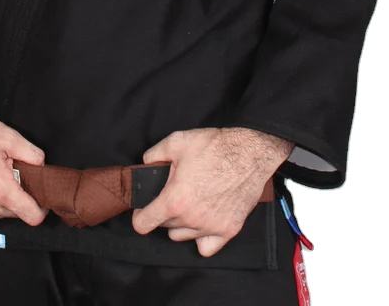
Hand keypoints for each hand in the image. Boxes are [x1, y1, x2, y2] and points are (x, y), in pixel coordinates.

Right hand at [0, 115, 47, 224]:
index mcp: (1, 190)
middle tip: (12, 174)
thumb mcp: (9, 137)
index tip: (41, 197)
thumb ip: (32, 154)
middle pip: (16, 213)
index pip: (33, 217)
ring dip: (1, 198)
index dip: (42, 208)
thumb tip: (42, 166)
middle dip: (19, 196)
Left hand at [132, 127, 292, 256]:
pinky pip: (207, 247)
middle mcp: (191, 219)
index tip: (142, 211)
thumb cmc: (215, 147)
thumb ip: (154, 154)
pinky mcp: (228, 230)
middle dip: (163, 211)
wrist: (249, 153)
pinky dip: (201, 238)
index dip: (139, 216)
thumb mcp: (176, 141)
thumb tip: (146, 163)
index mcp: (175, 200)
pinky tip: (202, 221)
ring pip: (183, 236)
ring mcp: (211, 227)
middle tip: (172, 193)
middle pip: (164, 227)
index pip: (143, 224)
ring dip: (180, 224)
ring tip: (188, 203)